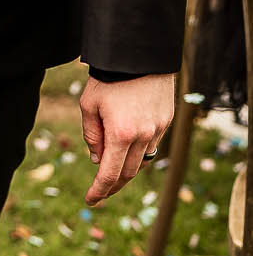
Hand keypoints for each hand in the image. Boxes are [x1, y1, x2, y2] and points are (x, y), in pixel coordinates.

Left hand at [80, 73, 175, 205]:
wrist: (138, 54)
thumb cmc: (108, 79)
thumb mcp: (89, 105)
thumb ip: (92, 135)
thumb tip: (97, 159)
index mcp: (120, 134)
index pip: (109, 174)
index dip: (99, 190)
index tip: (90, 200)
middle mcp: (143, 136)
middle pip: (128, 173)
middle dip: (112, 185)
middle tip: (100, 191)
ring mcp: (158, 129)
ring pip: (142, 160)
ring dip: (127, 169)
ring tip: (111, 170)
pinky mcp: (166, 121)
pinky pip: (152, 144)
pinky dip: (138, 151)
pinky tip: (127, 146)